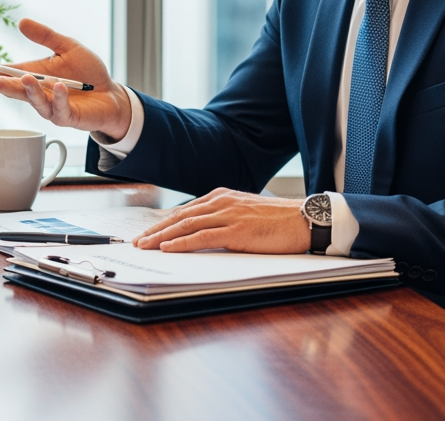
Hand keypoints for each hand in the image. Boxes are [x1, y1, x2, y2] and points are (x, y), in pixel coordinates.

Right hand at [0, 18, 131, 139]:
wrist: (111, 94)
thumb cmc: (88, 72)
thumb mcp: (67, 47)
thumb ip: (45, 36)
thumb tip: (21, 22)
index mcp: (36, 75)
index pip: (9, 74)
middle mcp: (40, 93)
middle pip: (15, 90)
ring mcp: (52, 107)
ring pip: (36, 102)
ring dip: (30, 91)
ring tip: (26, 78)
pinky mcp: (68, 116)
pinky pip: (60, 109)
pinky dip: (59, 98)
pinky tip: (59, 87)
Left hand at [134, 189, 310, 253]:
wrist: (305, 219)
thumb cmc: (279, 220)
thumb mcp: (246, 213)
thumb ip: (225, 218)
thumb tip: (207, 231)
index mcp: (222, 197)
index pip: (185, 210)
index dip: (165, 222)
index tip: (150, 232)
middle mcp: (221, 202)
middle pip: (180, 217)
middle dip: (156, 230)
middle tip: (139, 241)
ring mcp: (228, 215)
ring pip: (185, 226)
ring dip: (161, 237)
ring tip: (145, 246)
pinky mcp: (236, 231)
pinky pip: (202, 237)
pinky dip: (181, 243)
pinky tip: (168, 248)